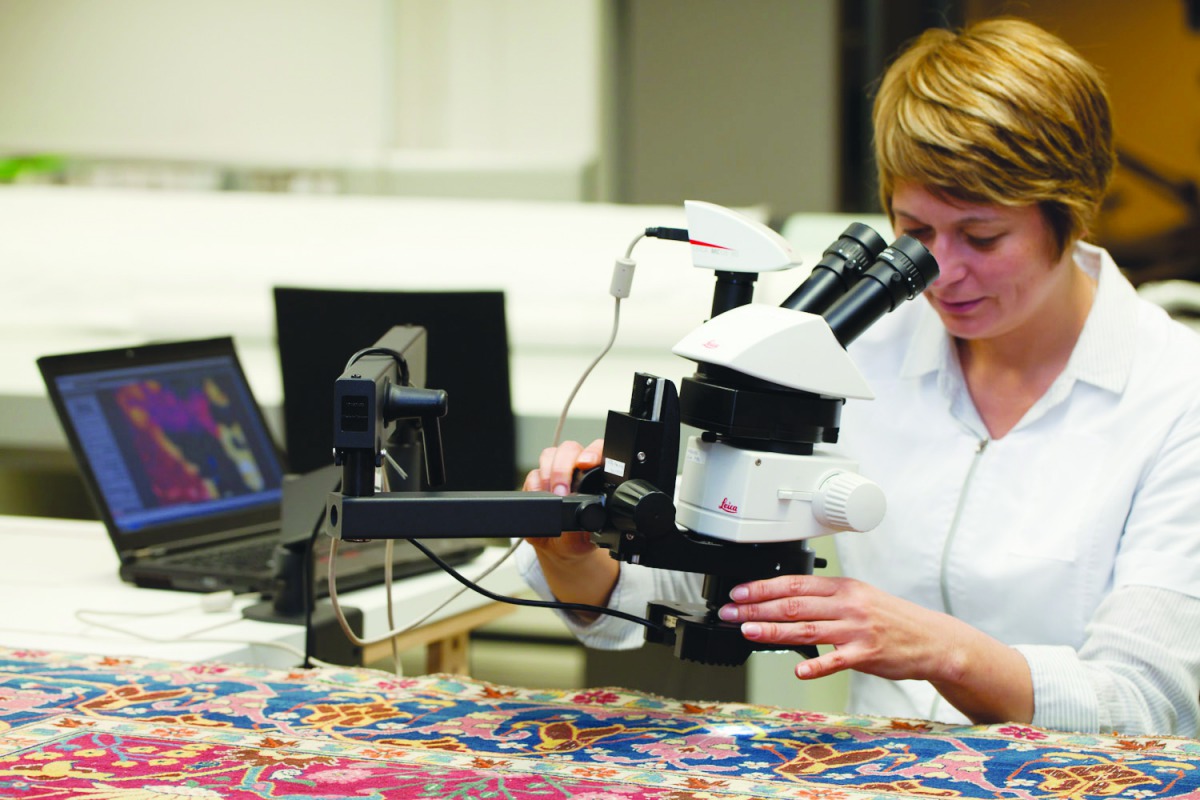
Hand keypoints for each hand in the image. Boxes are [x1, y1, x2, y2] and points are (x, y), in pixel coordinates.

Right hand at [521, 439, 617, 610]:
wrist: (558, 550)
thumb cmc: (578, 539)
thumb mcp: (589, 538)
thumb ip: (590, 523)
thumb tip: (588, 514)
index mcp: (598, 478)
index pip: (599, 451)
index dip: (592, 452)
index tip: (587, 463)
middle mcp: (577, 470)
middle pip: (570, 449)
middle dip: (563, 468)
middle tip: (562, 491)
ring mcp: (556, 472)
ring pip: (550, 455)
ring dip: (549, 474)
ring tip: (552, 495)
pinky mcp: (537, 481)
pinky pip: (533, 473)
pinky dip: (535, 485)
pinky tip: (540, 497)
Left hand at [718, 573, 1032, 723]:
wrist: (932, 639)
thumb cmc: (892, 620)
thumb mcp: (859, 599)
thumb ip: (825, 601)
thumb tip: (784, 605)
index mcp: (842, 588)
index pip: (794, 583)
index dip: (762, 587)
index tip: (738, 592)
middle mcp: (847, 604)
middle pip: (793, 604)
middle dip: (756, 608)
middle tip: (730, 612)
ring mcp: (857, 629)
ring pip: (807, 628)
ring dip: (773, 631)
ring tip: (748, 631)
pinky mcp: (867, 654)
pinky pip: (837, 660)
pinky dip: (816, 665)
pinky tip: (797, 669)